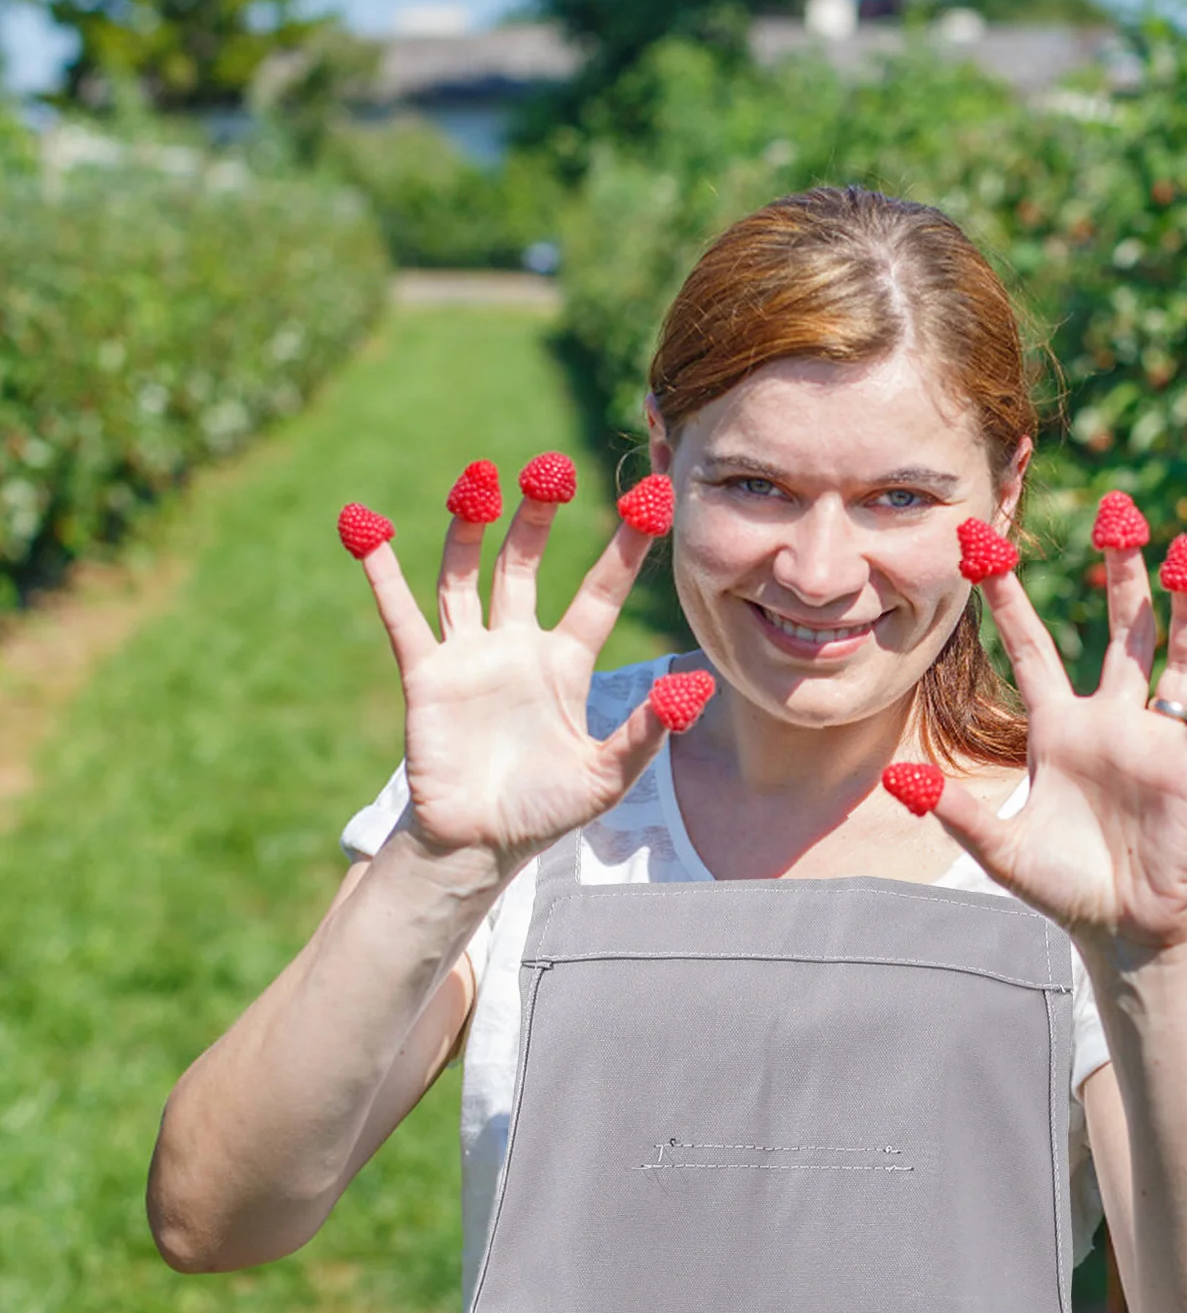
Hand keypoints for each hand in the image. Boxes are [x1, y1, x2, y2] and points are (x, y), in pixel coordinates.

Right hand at [342, 464, 703, 874]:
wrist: (479, 845)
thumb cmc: (546, 811)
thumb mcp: (608, 774)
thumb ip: (648, 730)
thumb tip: (695, 685)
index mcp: (566, 663)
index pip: (598, 591)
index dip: (623, 546)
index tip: (649, 497)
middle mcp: (517, 646)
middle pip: (525, 564)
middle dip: (536, 516)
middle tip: (549, 467)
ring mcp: (469, 655)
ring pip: (465, 574)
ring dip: (469, 527)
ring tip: (479, 477)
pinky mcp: (426, 674)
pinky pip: (402, 615)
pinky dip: (381, 572)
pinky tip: (365, 527)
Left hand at [905, 510, 1186, 954]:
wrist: (1116, 928)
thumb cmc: (1058, 884)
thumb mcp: (996, 847)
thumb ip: (954, 810)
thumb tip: (896, 776)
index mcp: (1056, 726)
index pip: (1030, 644)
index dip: (1010, 595)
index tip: (987, 542)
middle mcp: (1109, 718)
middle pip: (1116, 628)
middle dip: (1118, 570)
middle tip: (1116, 506)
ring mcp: (1154, 738)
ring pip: (1173, 654)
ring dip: (1183, 603)